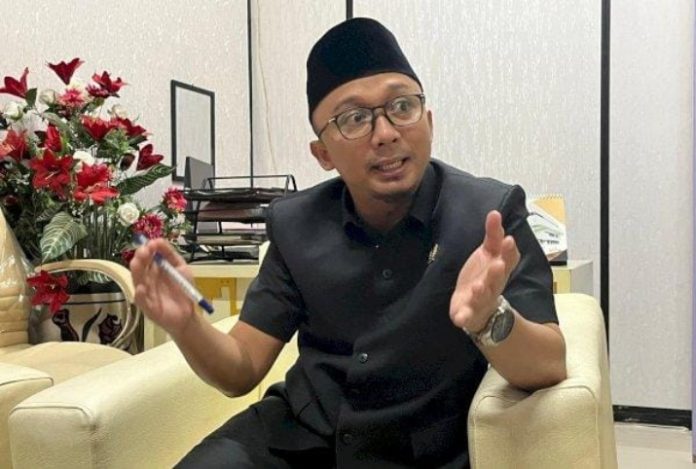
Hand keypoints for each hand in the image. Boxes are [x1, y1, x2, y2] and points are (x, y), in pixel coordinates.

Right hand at [130, 238, 197, 334]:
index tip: (151, 244)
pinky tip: (141, 288)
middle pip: (140, 267)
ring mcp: (146, 293)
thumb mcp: (180, 268)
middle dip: (141, 257)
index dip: (147, 249)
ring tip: (138, 262)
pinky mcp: (147, 308)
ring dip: (137, 271)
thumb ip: (170, 254)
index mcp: (154, 270)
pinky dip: (140, 294)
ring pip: (138, 281)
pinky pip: (142, 301)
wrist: (188, 314)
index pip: (146, 256)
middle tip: (144, 250)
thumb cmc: (182, 290)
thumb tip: (158, 240)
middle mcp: (147, 280)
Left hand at [449, 210, 519, 331]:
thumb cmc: (485, 274)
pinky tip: (460, 318)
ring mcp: (482, 300)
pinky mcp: (468, 313)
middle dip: (497, 273)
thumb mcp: (488, 253)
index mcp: (499, 269)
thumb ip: (492, 234)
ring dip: (482, 293)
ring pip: (483, 297)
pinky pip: (467, 316)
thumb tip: (495, 212)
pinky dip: (464, 317)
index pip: (508, 260)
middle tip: (497, 264)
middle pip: (497, 280)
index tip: (509, 240)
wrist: (479, 306)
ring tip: (478, 287)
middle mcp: (493, 285)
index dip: (509, 251)